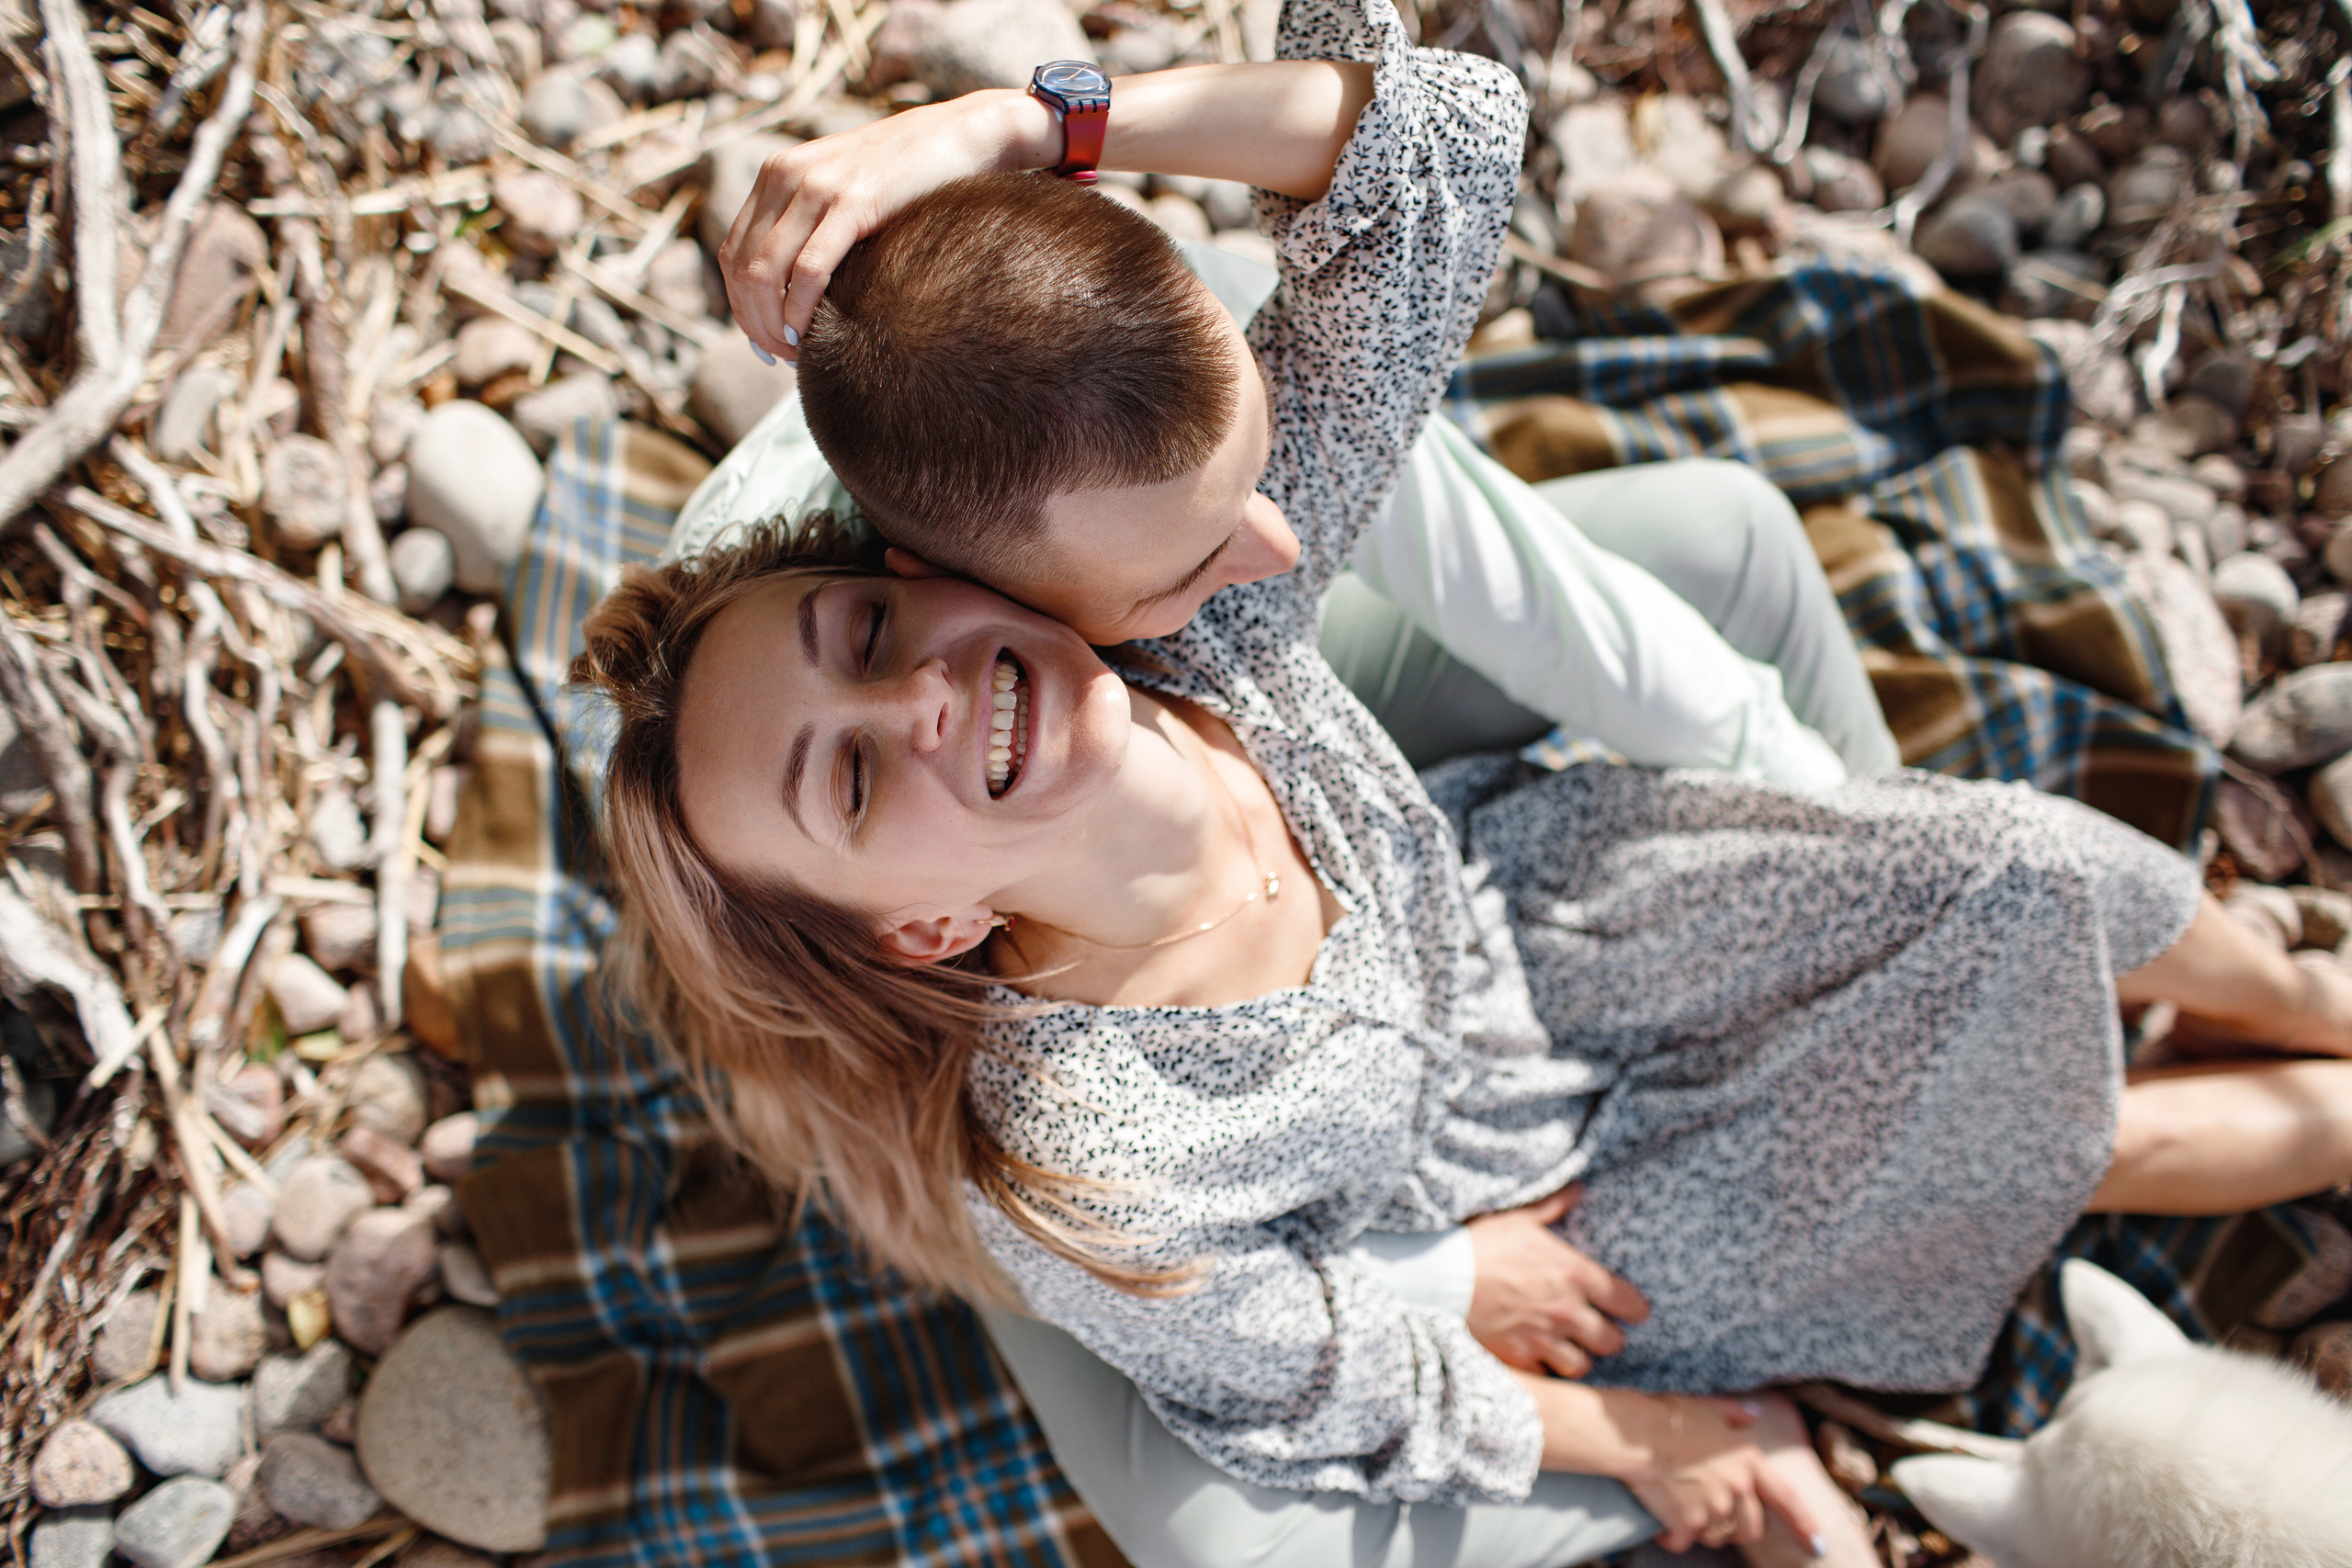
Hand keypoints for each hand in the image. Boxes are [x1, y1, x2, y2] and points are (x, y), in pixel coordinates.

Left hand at [717, 89, 1053, 361]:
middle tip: (781, 358)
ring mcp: (817, 185)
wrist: (962, 134)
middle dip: (755, 323)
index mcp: (778, 174)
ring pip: (765, 273)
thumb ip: (815, 226)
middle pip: (742, 268)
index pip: (734, 254)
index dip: (742, 307)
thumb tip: (796, 292)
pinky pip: (807, 269)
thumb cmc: (912, 177)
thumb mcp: (847, 192)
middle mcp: (786, 175)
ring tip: (797, 354)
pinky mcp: (852, 201)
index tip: (766, 342)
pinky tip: (810, 337)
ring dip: (773, 325)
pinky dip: (799, 310)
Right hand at [1464, 1185, 1649, 1376]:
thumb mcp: (1519, 1218)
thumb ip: (1554, 1206)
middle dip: (1609, 1336)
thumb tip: (1579, 1189)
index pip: (1627, 1301)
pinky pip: (1547, 1375)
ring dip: (1578, 1356)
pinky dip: (1546, 1368)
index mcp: (1574, 1273)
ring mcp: (1544, 1338)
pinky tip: (1538, 1357)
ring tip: (1570, 1348)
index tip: (1636, 1312)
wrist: (1440, 1279)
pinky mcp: (1520, 1358)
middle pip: (1612, 1340)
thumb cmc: (1480, 1244)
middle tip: (1600, 1330)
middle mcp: (1567, 1310)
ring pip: (1582, 1364)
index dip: (1636, 1310)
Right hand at [1625, 1394, 1820, 1553]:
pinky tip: (1658, 1518)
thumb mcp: (1709, 1406)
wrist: (1637, 1434)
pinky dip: (1670, 1535)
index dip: (1805, 1525)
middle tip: (1707, 1515)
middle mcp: (1737, 1487)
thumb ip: (1735, 1412)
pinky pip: (1681, 1541)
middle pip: (1750, 1529)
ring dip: (1698, 1529)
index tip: (1818, 1547)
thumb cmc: (1670, 1416)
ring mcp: (1714, 1506)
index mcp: (1749, 1461)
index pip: (1787, 1499)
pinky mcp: (1688, 1522)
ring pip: (1715, 1537)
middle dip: (1733, 1529)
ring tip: (1676, 1504)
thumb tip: (1753, 1412)